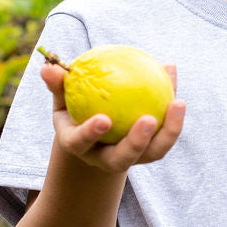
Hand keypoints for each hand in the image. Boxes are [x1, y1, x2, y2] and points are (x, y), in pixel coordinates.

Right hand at [41, 60, 184, 172]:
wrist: (97, 133)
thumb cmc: (75, 109)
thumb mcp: (62, 98)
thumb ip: (58, 85)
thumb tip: (48, 67)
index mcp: (81, 147)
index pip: (82, 143)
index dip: (90, 134)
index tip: (103, 119)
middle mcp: (106, 159)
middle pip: (123, 159)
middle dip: (137, 143)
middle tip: (149, 119)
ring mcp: (132, 158)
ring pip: (153, 152)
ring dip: (170, 131)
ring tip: (178, 102)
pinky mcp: (151, 150)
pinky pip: (166, 132)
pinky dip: (173, 109)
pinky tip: (171, 72)